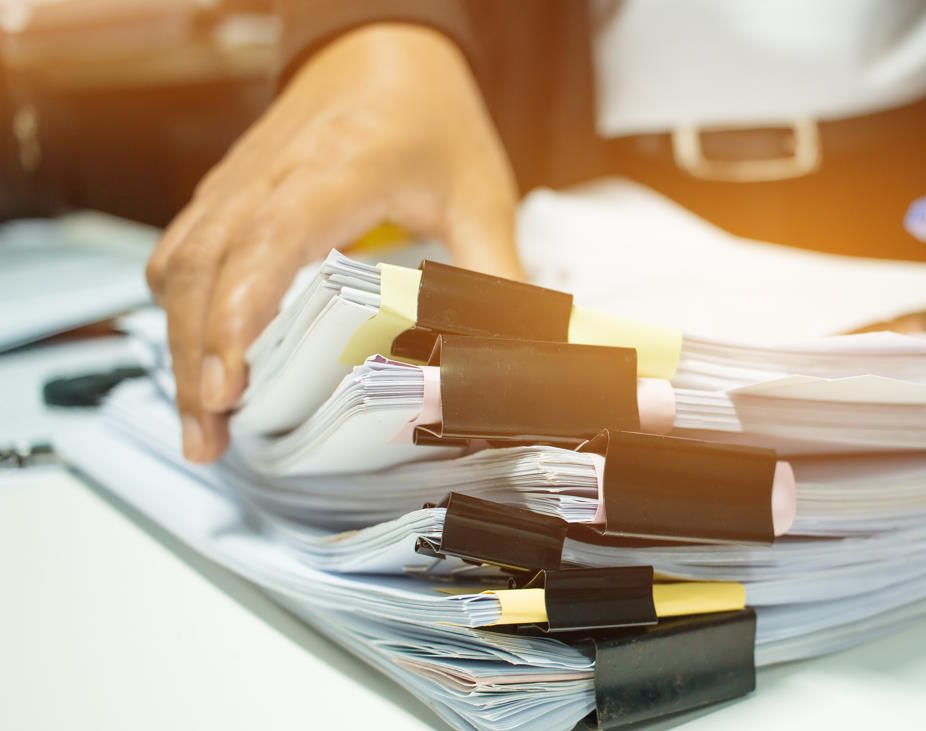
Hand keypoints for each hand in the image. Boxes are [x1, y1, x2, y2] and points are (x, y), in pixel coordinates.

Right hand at [147, 23, 520, 462]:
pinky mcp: (228, 194)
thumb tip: (520, 351)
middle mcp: (270, 177)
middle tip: (211, 436)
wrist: (384, 48)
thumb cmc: (428, 114)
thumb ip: (498, 276)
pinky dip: (178, 309)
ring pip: (180, 265)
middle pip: (204, 272)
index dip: (237, 322)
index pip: (265, 249)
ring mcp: (239, 183)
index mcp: (333, 173)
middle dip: (196, 361)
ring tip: (201, 419)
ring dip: (178, 343)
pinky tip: (196, 358)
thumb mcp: (479, 196)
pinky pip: (181, 252)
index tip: (229, 387)